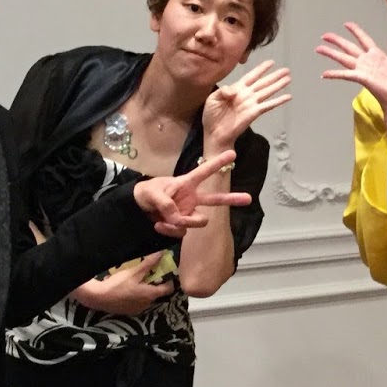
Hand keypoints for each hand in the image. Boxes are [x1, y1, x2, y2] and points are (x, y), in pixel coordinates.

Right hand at [73, 251, 176, 314]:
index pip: (169, 289)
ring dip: (145, 289)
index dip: (169, 280)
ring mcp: (137, 309)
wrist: (98, 297)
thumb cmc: (118, 284)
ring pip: (146, 297)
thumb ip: (148, 263)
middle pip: (157, 293)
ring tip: (137, 279)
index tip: (164, 272)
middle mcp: (147, 304)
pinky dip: (136, 295)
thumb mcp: (134, 272)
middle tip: (149, 272)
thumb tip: (161, 253)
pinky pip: (137, 302)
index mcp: (151, 295)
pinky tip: (128, 288)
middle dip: (154, 283)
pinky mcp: (128, 311)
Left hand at [133, 151, 253, 235]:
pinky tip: (159, 225)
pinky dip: (170, 231)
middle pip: (215, 200)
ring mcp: (189, 212)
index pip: (204, 172)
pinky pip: (183, 232)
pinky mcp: (183, 225)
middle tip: (249, 198)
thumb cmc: (146, 193)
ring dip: (181, 224)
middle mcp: (192, 198)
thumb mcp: (152, 194)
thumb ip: (166, 204)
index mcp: (186, 184)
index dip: (218, 163)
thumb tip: (178, 218)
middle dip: (232, 199)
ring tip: (163, 221)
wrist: (137, 209)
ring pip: (198, 222)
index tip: (232, 154)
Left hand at [202, 60, 291, 151]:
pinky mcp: (254, 113)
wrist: (214, 133)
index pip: (251, 76)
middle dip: (274, 76)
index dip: (261, 69)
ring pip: (268, 92)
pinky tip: (288, 97)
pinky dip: (278, 101)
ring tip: (289, 78)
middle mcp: (247, 95)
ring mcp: (251, 104)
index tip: (271, 62)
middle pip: (263, 83)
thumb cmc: (211, 116)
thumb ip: (223, 91)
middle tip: (286, 70)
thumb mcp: (213, 99)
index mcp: (236, 89)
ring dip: (278, 85)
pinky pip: (268, 105)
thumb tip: (234, 90)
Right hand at [316, 23, 386, 113]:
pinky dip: (334, 74)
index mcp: (376, 55)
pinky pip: (345, 74)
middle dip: (337, 41)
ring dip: (331, 53)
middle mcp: (366, 61)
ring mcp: (362, 69)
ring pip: (343, 58)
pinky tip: (324, 74)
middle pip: (349, 47)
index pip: (364, 40)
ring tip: (318, 48)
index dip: (356, 31)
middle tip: (325, 35)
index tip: (347, 24)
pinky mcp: (361, 78)